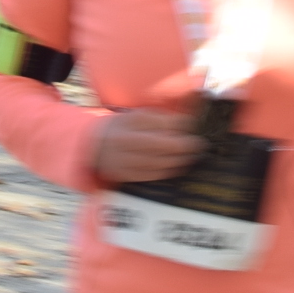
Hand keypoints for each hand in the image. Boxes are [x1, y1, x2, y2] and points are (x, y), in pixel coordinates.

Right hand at [92, 107, 206, 187]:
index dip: (179, 136)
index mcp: (129, 129)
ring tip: (191, 156)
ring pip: (157, 166)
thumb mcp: (138, 116)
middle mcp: (125, 148)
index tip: (194, 134)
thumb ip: (160, 119)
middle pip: (159, 152)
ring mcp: (125, 164)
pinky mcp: (127, 176)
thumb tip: (185, 123)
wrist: (95, 145)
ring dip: (178, 162)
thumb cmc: (122, 127)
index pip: (158, 133)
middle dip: (182, 150)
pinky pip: (152, 176)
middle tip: (198, 146)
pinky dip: (168, 171)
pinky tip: (178, 166)